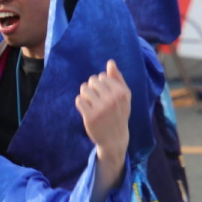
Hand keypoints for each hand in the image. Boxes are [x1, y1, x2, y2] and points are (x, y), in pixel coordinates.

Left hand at [76, 60, 130, 201]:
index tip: (104, 94)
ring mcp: (101, 108)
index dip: (100, 84)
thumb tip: (111, 62)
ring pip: (84, 89)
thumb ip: (118, 78)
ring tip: (91, 104)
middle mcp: (112, 99)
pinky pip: (78, 100)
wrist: (115, 139)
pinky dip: (80, 104)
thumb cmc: (119, 114)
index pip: (102, 76)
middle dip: (92, 88)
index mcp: (122, 92)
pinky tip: (87, 110)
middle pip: (92, 81)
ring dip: (85, 95)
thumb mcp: (123, 97)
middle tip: (96, 100)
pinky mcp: (90, 117)